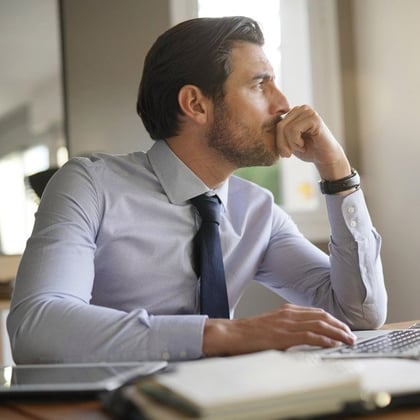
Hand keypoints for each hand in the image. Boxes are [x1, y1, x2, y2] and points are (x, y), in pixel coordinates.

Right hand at [202, 303, 355, 356]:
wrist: (234, 333)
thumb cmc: (250, 332)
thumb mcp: (272, 324)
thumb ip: (288, 326)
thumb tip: (304, 335)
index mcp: (287, 310)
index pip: (316, 312)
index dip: (333, 320)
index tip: (343, 327)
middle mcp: (289, 313)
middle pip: (322, 316)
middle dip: (339, 326)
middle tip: (351, 335)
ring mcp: (286, 323)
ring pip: (319, 324)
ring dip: (337, 332)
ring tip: (348, 340)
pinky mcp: (283, 335)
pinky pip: (309, 335)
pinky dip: (324, 339)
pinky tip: (333, 343)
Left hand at [276, 105, 351, 180]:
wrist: (325, 158)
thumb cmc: (307, 150)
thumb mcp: (287, 141)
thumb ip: (279, 133)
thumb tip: (263, 127)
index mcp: (294, 112)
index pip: (276, 124)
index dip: (278, 141)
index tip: (285, 152)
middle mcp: (301, 108)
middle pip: (280, 125)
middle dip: (282, 143)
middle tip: (288, 154)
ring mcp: (308, 112)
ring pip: (286, 128)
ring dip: (291, 144)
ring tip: (300, 147)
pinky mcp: (314, 118)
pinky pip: (294, 130)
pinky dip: (296, 142)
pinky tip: (304, 144)